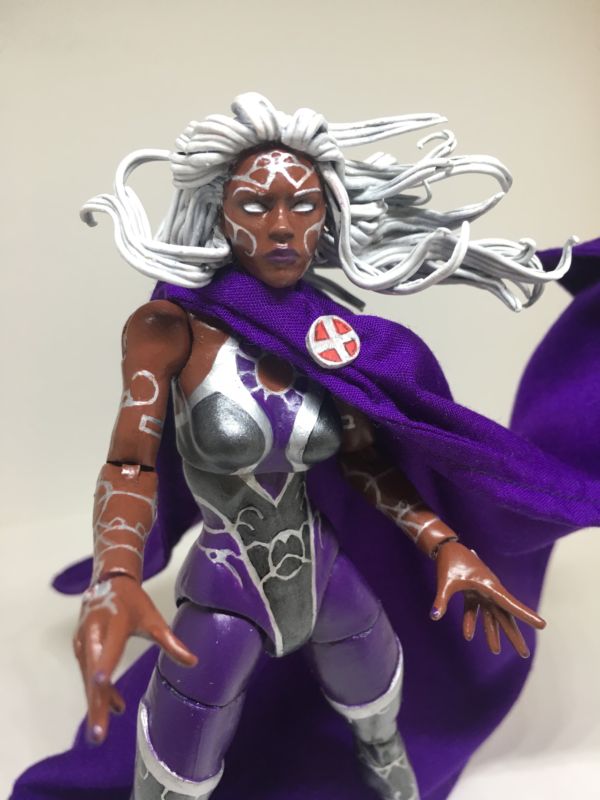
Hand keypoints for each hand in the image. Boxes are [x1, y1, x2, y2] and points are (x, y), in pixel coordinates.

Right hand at [73, 575, 196, 743]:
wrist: (107, 583)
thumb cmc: (133, 602)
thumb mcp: (153, 618)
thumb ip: (170, 641)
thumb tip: (193, 662)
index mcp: (112, 622)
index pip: (109, 647)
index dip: (105, 666)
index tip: (101, 683)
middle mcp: (92, 634)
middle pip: (93, 673)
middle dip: (96, 703)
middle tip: (98, 734)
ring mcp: (83, 643)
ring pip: (89, 679)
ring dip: (95, 705)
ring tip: (99, 734)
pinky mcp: (81, 650)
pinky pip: (89, 676)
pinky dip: (100, 693)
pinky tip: (115, 708)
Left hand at [429, 541, 544, 657]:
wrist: (445, 548)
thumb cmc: (449, 562)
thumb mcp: (445, 581)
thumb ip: (441, 600)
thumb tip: (434, 616)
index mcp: (489, 586)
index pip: (510, 604)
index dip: (526, 615)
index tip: (542, 625)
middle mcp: (490, 590)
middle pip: (504, 615)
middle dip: (513, 635)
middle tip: (524, 654)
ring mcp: (482, 592)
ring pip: (491, 615)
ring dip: (492, 632)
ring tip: (496, 651)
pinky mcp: (472, 592)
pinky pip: (475, 610)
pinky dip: (471, 621)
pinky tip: (468, 635)